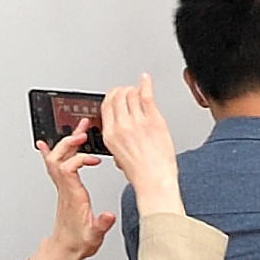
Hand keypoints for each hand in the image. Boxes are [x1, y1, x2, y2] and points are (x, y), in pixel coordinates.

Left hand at [27, 115, 116, 259]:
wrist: (64, 249)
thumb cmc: (78, 242)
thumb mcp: (94, 236)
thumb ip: (101, 224)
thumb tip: (108, 215)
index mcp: (73, 195)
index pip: (68, 168)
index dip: (80, 159)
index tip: (93, 159)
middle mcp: (65, 188)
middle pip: (59, 157)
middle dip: (69, 141)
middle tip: (83, 129)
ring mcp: (63, 187)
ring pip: (57, 158)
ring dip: (66, 141)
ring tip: (78, 128)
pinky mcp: (65, 188)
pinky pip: (54, 165)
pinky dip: (51, 152)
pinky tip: (47, 144)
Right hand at [103, 75, 183, 222]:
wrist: (154, 180)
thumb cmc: (139, 172)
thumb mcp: (118, 154)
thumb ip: (117, 139)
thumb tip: (120, 129)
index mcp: (109, 134)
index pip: (105, 106)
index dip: (111, 96)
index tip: (116, 94)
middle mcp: (121, 126)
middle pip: (117, 96)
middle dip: (123, 90)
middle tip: (129, 90)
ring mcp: (137, 122)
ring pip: (131, 94)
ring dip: (135, 89)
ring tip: (140, 89)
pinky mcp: (154, 121)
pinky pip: (146, 96)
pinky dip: (146, 84)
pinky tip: (146, 79)